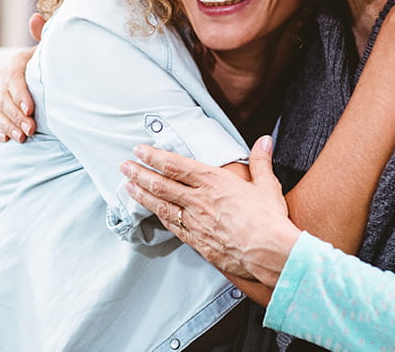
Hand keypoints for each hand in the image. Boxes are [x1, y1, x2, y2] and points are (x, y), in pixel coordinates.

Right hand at [0, 14, 46, 141]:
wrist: (49, 83)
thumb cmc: (52, 66)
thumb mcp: (49, 52)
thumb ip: (43, 36)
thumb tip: (35, 17)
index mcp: (17, 63)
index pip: (13, 77)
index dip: (19, 93)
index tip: (30, 108)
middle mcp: (4, 79)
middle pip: (5, 98)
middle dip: (16, 115)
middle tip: (31, 129)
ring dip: (9, 126)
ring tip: (23, 138)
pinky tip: (7, 140)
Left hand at [119, 136, 300, 286]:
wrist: (270, 253)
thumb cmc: (270, 219)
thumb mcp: (266, 185)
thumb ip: (260, 161)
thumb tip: (264, 141)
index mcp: (213, 182)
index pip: (175, 165)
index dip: (154, 156)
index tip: (139, 150)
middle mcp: (198, 200)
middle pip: (160, 184)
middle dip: (139, 173)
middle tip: (124, 166)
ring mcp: (195, 222)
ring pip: (161, 205)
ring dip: (141, 195)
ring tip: (128, 187)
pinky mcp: (196, 241)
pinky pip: (172, 226)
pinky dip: (158, 217)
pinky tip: (151, 212)